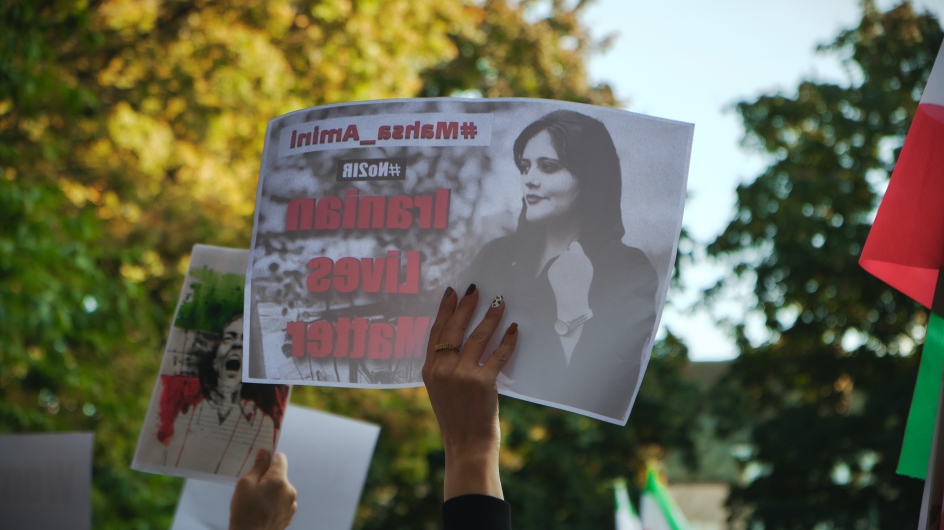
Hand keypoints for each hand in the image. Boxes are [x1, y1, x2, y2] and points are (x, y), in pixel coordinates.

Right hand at [230, 450, 296, 529]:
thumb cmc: (245, 511)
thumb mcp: (245, 484)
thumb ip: (258, 466)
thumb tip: (264, 453)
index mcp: (279, 480)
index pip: (281, 459)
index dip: (270, 458)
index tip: (261, 462)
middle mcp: (290, 490)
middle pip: (280, 476)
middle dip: (268, 478)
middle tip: (254, 488)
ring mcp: (291, 504)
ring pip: (282, 489)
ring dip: (273, 491)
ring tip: (258, 502)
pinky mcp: (290, 515)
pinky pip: (283, 501)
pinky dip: (275, 502)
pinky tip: (263, 510)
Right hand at [423, 285, 518, 499]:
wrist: (466, 445)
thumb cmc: (456, 418)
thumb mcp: (439, 390)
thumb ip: (444, 367)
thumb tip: (458, 343)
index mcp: (429, 370)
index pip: (436, 332)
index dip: (444, 311)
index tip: (452, 293)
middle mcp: (443, 369)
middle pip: (454, 329)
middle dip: (466, 307)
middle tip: (475, 291)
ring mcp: (462, 375)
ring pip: (477, 337)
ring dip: (490, 318)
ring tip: (498, 304)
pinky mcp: (482, 382)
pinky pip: (498, 354)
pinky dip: (508, 340)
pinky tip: (513, 329)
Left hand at [547, 241, 593, 321]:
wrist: (571, 298)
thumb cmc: (582, 283)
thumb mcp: (587, 268)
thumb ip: (581, 256)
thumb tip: (574, 245)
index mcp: (576, 256)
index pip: (574, 245)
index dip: (576, 251)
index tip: (577, 256)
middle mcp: (565, 257)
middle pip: (566, 253)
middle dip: (569, 259)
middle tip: (573, 271)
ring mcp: (556, 264)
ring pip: (560, 261)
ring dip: (563, 266)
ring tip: (568, 278)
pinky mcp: (550, 270)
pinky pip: (555, 268)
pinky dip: (558, 273)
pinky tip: (562, 280)